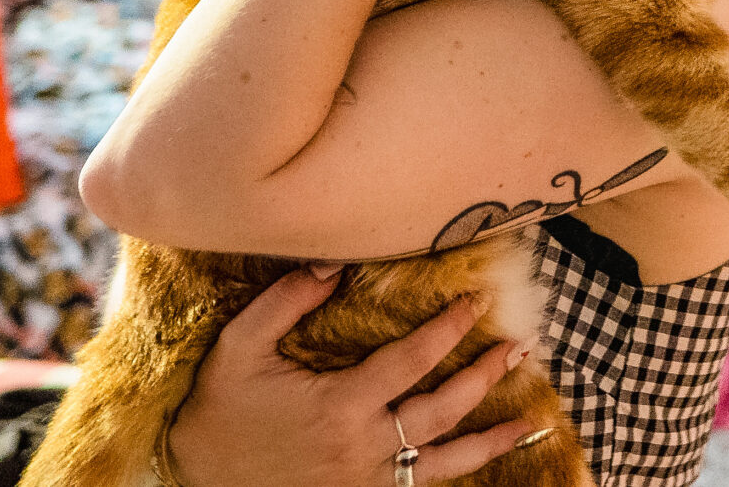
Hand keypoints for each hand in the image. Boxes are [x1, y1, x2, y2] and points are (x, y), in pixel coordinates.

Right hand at [168, 269, 542, 486]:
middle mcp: (361, 448)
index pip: (412, 361)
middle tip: (518, 347)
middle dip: (484, 377)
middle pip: (441, 412)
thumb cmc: (220, 406)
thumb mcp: (241, 345)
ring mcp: (365, 481)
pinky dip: (455, 474)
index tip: (476, 301)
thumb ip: (286, 301)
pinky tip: (482, 460)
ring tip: (530, 419)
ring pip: (443, 463)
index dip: (449, 329)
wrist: (198, 476)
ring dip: (490, 439)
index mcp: (338, 405)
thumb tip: (334, 263)